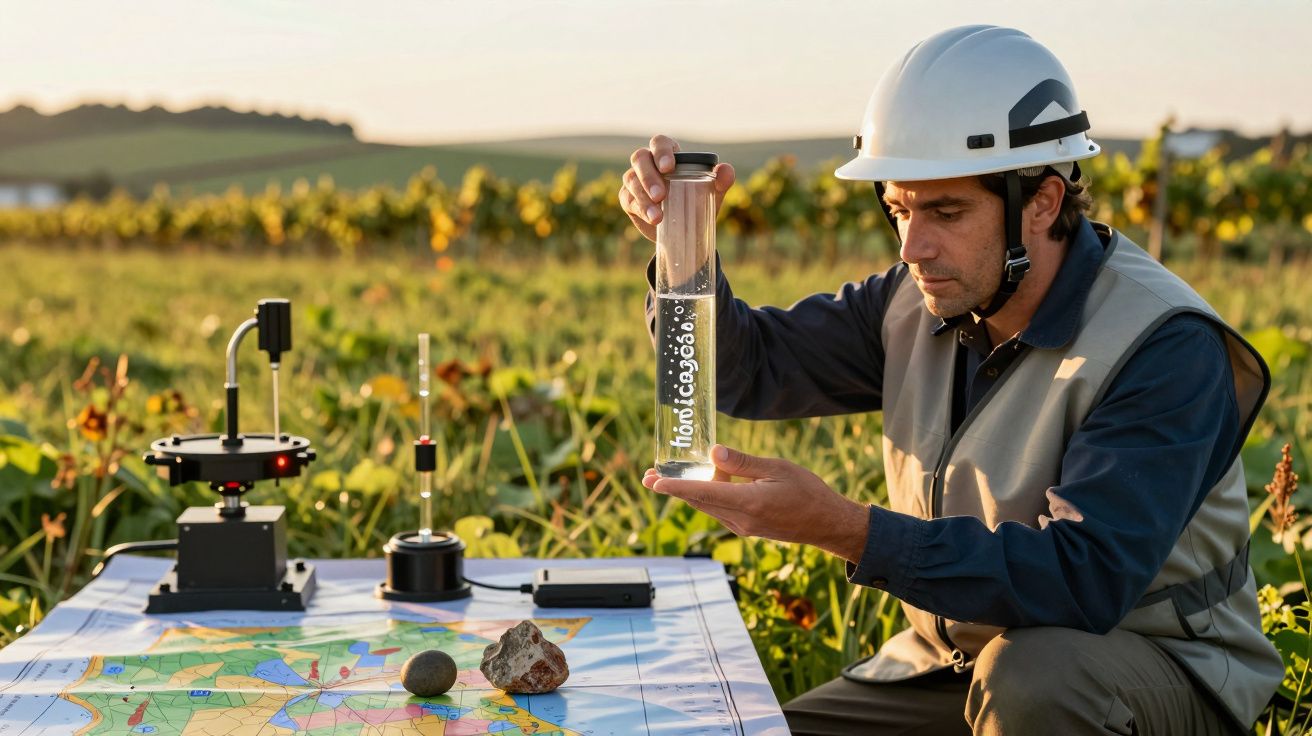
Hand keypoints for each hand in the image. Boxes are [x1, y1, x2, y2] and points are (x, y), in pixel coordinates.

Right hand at [618, 135, 736, 243]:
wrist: (685, 230)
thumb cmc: (698, 202)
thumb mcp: (712, 193)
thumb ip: (721, 180)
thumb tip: (726, 170)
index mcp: (669, 155)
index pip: (660, 143)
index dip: (661, 151)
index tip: (668, 167)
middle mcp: (649, 163)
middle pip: (640, 158)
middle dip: (648, 176)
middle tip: (661, 195)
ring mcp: (635, 180)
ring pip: (631, 180)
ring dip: (643, 198)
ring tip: (658, 217)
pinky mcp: (628, 198)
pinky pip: (628, 198)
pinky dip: (639, 208)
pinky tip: (652, 219)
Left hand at [642, 444, 869, 563]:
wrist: (827, 524)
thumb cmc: (808, 492)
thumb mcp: (777, 468)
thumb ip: (743, 462)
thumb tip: (714, 452)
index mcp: (748, 503)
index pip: (703, 493)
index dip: (675, 487)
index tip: (653, 482)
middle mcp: (740, 520)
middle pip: (698, 501)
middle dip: (672, 489)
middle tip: (648, 476)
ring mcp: (743, 527)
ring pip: (708, 506)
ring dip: (687, 492)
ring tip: (665, 479)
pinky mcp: (747, 528)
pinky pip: (719, 510)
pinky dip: (707, 496)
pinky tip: (704, 482)